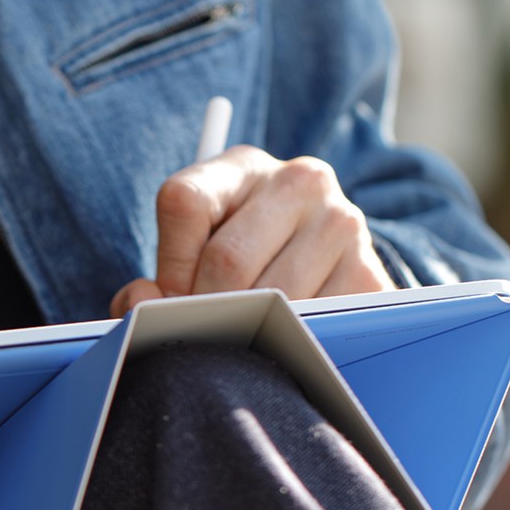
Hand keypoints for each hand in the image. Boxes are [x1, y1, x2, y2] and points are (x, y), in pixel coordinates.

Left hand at [108, 145, 393, 315]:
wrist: (327, 266)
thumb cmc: (242, 260)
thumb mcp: (196, 253)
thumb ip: (156, 281)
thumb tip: (139, 305)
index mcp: (241, 167)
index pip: (185, 203)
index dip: (167, 265)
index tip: (167, 298)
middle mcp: (299, 181)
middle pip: (227, 258)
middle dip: (204, 309)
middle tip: (202, 333)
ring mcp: (342, 223)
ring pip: (271, 296)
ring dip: (247, 330)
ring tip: (242, 337)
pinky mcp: (370, 274)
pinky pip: (315, 322)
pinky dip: (290, 342)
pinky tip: (283, 340)